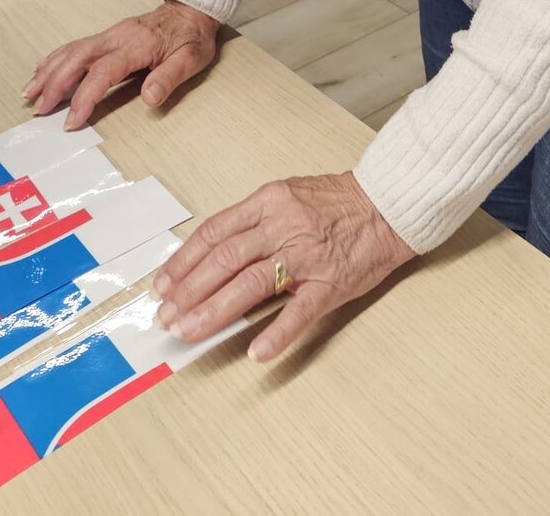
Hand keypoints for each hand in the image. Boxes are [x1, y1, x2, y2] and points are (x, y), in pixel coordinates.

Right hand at [23, 1, 220, 128]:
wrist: (191, 10)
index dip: (84, 97)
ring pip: (72, 51)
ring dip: (49, 71)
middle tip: (39, 109)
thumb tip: (149, 99)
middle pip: (77, 59)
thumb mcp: (191, 59)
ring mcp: (110, 34)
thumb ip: (169, 78)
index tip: (72, 120)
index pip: (102, 72)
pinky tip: (43, 68)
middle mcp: (117, 37)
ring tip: (30, 92)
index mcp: (136, 46)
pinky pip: (76, 45)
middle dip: (55, 84)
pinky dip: (56, 57)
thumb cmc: (191, 36)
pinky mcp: (108, 35)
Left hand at [152, 172, 415, 362]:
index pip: (214, 233)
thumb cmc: (336, 202)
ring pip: (251, 284)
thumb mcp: (286, 195)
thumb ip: (252, 222)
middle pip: (224, 260)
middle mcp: (282, 226)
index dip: (184, 261)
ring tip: (190, 331)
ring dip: (215, 310)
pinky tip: (257, 352)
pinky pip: (300, 311)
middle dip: (189, 291)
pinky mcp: (330, 283)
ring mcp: (306, 256)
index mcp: (268, 202)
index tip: (164, 284)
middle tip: (167, 316)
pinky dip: (277, 333)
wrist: (386, 205)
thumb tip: (212, 257)